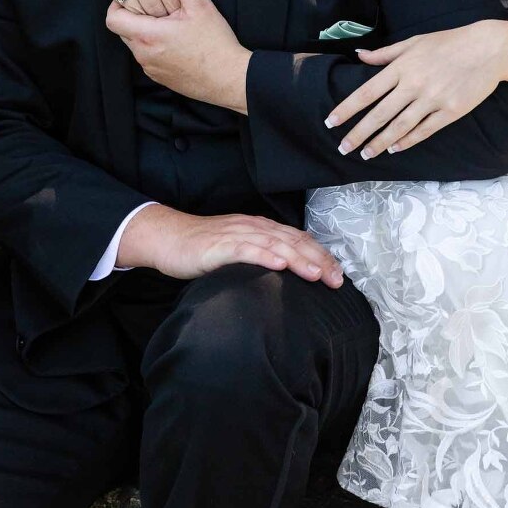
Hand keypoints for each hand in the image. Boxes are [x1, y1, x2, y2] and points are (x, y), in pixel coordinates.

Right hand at [84, 0, 179, 16]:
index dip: (176, 8)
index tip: (180, 13)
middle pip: (153, 9)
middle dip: (162, 16)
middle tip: (169, 20)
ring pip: (134, 8)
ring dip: (144, 13)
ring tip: (153, 17)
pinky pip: (118, 0)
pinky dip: (128, 5)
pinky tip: (135, 6)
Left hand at [106, 0, 250, 112]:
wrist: (229, 79)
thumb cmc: (215, 44)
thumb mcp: (200, 6)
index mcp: (148, 35)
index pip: (113, 18)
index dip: (119, 5)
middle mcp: (143, 54)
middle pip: (123, 30)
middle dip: (135, 17)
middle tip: (157, 6)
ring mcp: (150, 68)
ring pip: (135, 44)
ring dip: (145, 32)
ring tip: (169, 23)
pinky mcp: (159, 77)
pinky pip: (147, 57)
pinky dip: (155, 47)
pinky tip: (177, 41)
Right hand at [119, 203, 343, 288]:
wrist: (169, 238)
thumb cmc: (203, 248)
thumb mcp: (239, 250)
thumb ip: (262, 256)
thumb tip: (288, 275)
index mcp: (261, 228)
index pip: (298, 239)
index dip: (320, 255)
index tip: (337, 275)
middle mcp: (254, 227)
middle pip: (293, 241)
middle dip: (318, 260)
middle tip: (336, 280)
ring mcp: (237, 234)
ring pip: (274, 244)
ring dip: (298, 258)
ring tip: (316, 274)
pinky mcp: (219, 245)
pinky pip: (245, 249)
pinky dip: (264, 255)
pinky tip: (279, 263)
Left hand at [327, 22, 507, 158]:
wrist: (488, 49)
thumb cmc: (449, 42)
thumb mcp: (414, 41)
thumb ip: (386, 53)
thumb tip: (359, 55)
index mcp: (402, 67)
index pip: (367, 92)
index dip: (347, 109)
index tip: (331, 122)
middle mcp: (414, 84)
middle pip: (379, 114)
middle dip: (358, 133)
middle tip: (342, 148)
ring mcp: (433, 99)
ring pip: (399, 126)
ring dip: (380, 142)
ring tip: (365, 154)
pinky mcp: (451, 111)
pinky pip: (425, 130)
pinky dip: (408, 141)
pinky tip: (395, 148)